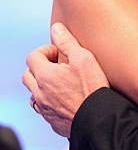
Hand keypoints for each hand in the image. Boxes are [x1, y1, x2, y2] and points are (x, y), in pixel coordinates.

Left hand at [22, 23, 108, 137]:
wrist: (98, 118)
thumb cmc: (92, 89)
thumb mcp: (84, 58)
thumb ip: (67, 42)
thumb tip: (56, 28)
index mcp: (45, 76)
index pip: (33, 56)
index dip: (45, 51)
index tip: (59, 53)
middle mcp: (39, 93)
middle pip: (28, 75)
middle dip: (40, 67)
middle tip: (57, 66)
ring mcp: (44, 108)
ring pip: (33, 93)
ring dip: (41, 85)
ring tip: (60, 82)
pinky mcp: (52, 121)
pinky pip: (42, 108)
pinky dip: (48, 100)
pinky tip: (64, 98)